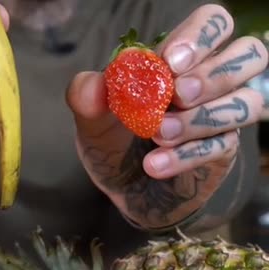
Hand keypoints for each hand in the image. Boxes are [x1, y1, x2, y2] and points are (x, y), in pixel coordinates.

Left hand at [66, 4, 267, 227]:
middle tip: (177, 95)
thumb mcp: (91, 118)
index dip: (200, 36)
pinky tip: (154, 165)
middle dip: (215, 73)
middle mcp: (209, 82)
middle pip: (251, 54)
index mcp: (178, 60)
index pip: (212, 23)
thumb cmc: (112, 140)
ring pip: (246, 103)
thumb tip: (97, 83)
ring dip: (200, 118)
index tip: (168, 62)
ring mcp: (221, 116)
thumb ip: (87, 96)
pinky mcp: (222, 151)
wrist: (121, 187)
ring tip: (158, 134)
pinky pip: (222, 146)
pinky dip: (186, 155)